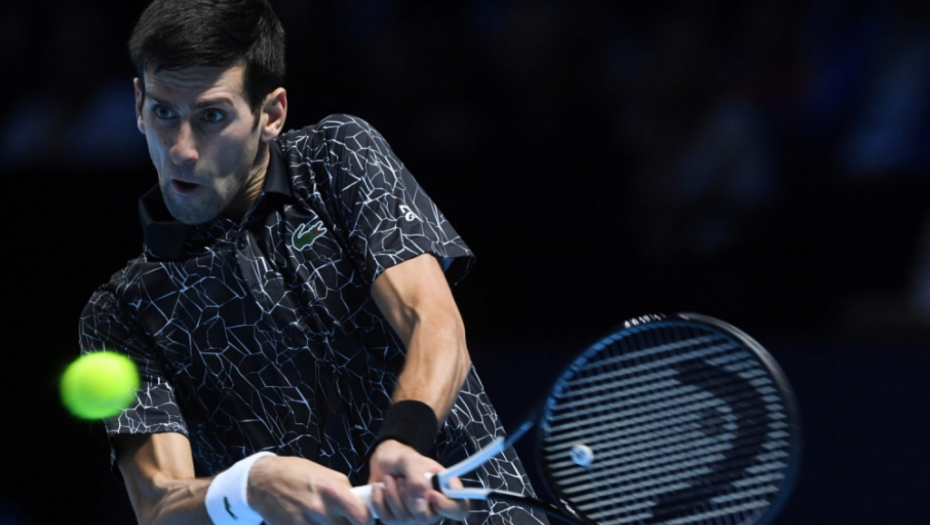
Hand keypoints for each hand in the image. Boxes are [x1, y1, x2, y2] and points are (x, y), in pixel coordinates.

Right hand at [247, 455, 372, 524]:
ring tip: (327, 520)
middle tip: (345, 520)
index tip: (363, 519)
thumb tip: (359, 503)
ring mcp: (304, 524)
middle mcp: (319, 510)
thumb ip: (344, 490)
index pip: (362, 517)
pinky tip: (313, 523)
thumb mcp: (325, 473)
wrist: (263, 481)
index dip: (366, 520)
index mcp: (331, 491)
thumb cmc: (295, 473)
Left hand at [367, 440, 468, 524]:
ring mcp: (415, 518)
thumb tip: (421, 504)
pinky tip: (379, 488)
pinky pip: (388, 519)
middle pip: (427, 519)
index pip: (459, 509)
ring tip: (390, 478)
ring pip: (404, 519)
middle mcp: (434, 509)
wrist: (384, 462)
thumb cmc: (404, 459)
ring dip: (392, 495)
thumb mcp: (411, 460)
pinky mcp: (396, 521)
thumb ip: (417, 479)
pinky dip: (379, 501)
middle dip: (408, 497)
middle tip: (402, 479)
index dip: (447, 507)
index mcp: (446, 491)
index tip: (432, 495)